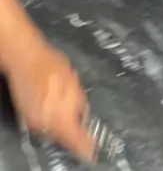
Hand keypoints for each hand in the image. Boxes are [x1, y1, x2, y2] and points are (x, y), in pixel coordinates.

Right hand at [6, 38, 94, 161]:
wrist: (25, 58)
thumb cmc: (50, 64)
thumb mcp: (74, 80)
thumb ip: (80, 102)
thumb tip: (85, 115)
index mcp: (61, 113)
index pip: (76, 139)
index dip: (86, 146)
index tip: (93, 150)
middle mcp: (46, 121)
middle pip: (64, 138)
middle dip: (74, 134)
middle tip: (81, 127)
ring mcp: (35, 121)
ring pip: (53, 133)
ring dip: (62, 127)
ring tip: (65, 110)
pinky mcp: (27, 118)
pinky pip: (43, 126)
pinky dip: (50, 122)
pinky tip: (53, 108)